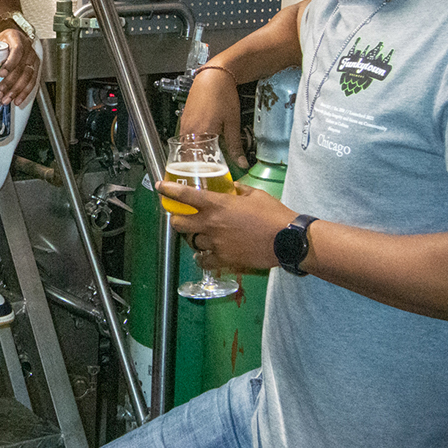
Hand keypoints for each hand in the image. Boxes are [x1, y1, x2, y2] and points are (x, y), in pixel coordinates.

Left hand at [0, 28, 39, 105]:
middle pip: (21, 67)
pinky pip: (32, 82)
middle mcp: (27, 48)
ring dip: (17, 90)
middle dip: (9, 83)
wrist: (10, 39)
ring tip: (6, 100)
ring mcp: (32, 58)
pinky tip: (17, 100)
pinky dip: (25, 92)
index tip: (1, 73)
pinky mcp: (35, 67)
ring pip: (28, 76)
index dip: (10, 63)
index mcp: (15, 39)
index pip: (17, 50)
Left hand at [159, 181, 292, 271]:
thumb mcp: (256, 194)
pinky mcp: (223, 259)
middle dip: (177, 220)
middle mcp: (211, 224)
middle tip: (183, 218)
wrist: (287, 240)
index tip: (160, 186)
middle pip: (179, 223)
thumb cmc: (274, 215)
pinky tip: (206, 255)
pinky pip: (203, 260)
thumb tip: (232, 187)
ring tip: (201, 236)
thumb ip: (239, 190)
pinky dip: (202, 257)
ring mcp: (216, 243)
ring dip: (194, 239)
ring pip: (191, 242)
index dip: (169, 189)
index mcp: (217, 204)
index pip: (186, 195)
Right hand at [180, 68, 248, 171]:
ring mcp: (184, 124)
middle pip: (186, 157)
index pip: (194, 161)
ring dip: (191, 157)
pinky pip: (184, 138)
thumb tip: (241, 162)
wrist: (214, 76)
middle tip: (201, 178)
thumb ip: (235, 145)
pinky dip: (190, 146)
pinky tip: (198, 148)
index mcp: (200, 133)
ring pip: (184, 148)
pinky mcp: (185, 119)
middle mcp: (188, 130)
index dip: (198, 174)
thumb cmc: (223, 95)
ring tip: (200, 166)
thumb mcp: (233, 123)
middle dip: (193, 169)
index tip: (204, 182)